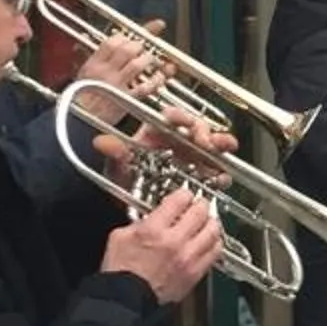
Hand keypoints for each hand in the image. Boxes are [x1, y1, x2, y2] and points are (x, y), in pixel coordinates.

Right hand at [67, 28, 167, 125]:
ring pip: (137, 64)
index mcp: (93, 64)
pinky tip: (159, 78)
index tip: (136, 33)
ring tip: (152, 60)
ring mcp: (116, 86)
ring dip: (149, 60)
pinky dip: (156, 81)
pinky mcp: (126, 100)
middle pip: (127, 49)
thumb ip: (98, 59)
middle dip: (140, 45)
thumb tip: (113, 43)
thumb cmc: (80, 100)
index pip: (111, 41)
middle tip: (145, 48)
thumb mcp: (83, 75)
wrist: (77, 123)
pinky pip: (145, 87)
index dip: (127, 35)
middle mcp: (104, 72)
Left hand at [97, 103, 231, 187]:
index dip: (181, 117)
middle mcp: (175, 141)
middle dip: (205, 131)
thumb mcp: (116, 169)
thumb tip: (101, 142)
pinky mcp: (198, 176)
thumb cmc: (122, 183)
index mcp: (155, 133)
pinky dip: (220, 173)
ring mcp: (188, 158)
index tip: (187, 124)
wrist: (129, 209)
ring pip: (210, 145)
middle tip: (207, 142)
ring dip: (220, 145)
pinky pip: (213, 171)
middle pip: (195, 128)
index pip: (171, 116)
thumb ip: (115, 154)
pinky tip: (222, 177)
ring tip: (225, 149)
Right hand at [101, 188, 220, 306]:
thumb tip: (149, 217)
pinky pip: (215, 253)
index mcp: (153, 229)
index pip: (179, 200)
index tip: (184, 195)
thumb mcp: (119, 237)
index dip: (184, 193)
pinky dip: (215, 243)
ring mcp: (188, 257)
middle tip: (199, 204)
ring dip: (212, 222)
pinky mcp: (195, 273)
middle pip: (200, 212)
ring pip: (213, 231)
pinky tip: (210, 242)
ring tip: (208, 221)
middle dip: (201, 204)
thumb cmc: (120, 273)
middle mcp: (174, 241)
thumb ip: (137, 222)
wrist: (126, 301)